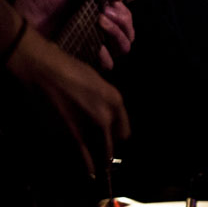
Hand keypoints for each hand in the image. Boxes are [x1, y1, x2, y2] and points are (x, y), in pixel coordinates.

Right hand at [5, 24, 130, 178]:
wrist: (46, 72)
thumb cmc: (71, 71)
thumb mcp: (99, 83)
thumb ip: (106, 102)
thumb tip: (106, 117)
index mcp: (116, 100)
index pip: (124, 130)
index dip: (119, 137)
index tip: (115, 142)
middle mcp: (106, 116)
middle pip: (113, 143)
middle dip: (109, 152)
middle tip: (107, 160)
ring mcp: (88, 127)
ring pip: (99, 152)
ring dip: (99, 161)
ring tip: (100, 172)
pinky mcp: (69, 135)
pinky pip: (82, 155)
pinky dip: (87, 165)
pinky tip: (90, 173)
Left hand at [15, 0, 134, 69]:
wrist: (21, 15)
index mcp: (100, 7)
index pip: (125, 12)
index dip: (123, 11)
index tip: (110, 5)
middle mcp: (100, 25)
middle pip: (128, 29)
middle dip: (122, 21)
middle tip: (102, 14)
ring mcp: (92, 41)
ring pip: (122, 47)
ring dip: (117, 36)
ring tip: (99, 25)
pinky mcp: (82, 56)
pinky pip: (105, 63)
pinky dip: (107, 57)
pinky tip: (99, 48)